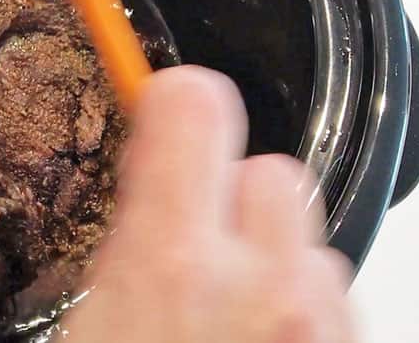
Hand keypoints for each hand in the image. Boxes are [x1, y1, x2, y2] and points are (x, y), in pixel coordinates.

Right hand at [62, 67, 356, 342]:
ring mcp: (320, 321)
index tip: (155, 111)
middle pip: (268, 170)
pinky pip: (337, 294)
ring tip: (225, 307)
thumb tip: (134, 206)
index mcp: (172, 267)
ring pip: (309, 236)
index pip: (192, 107)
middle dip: (228, 193)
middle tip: (186, 246)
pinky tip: (255, 336)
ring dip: (270, 256)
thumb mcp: (82, 328)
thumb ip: (118, 252)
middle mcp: (263, 284)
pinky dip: (299, 304)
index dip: (170, 100)